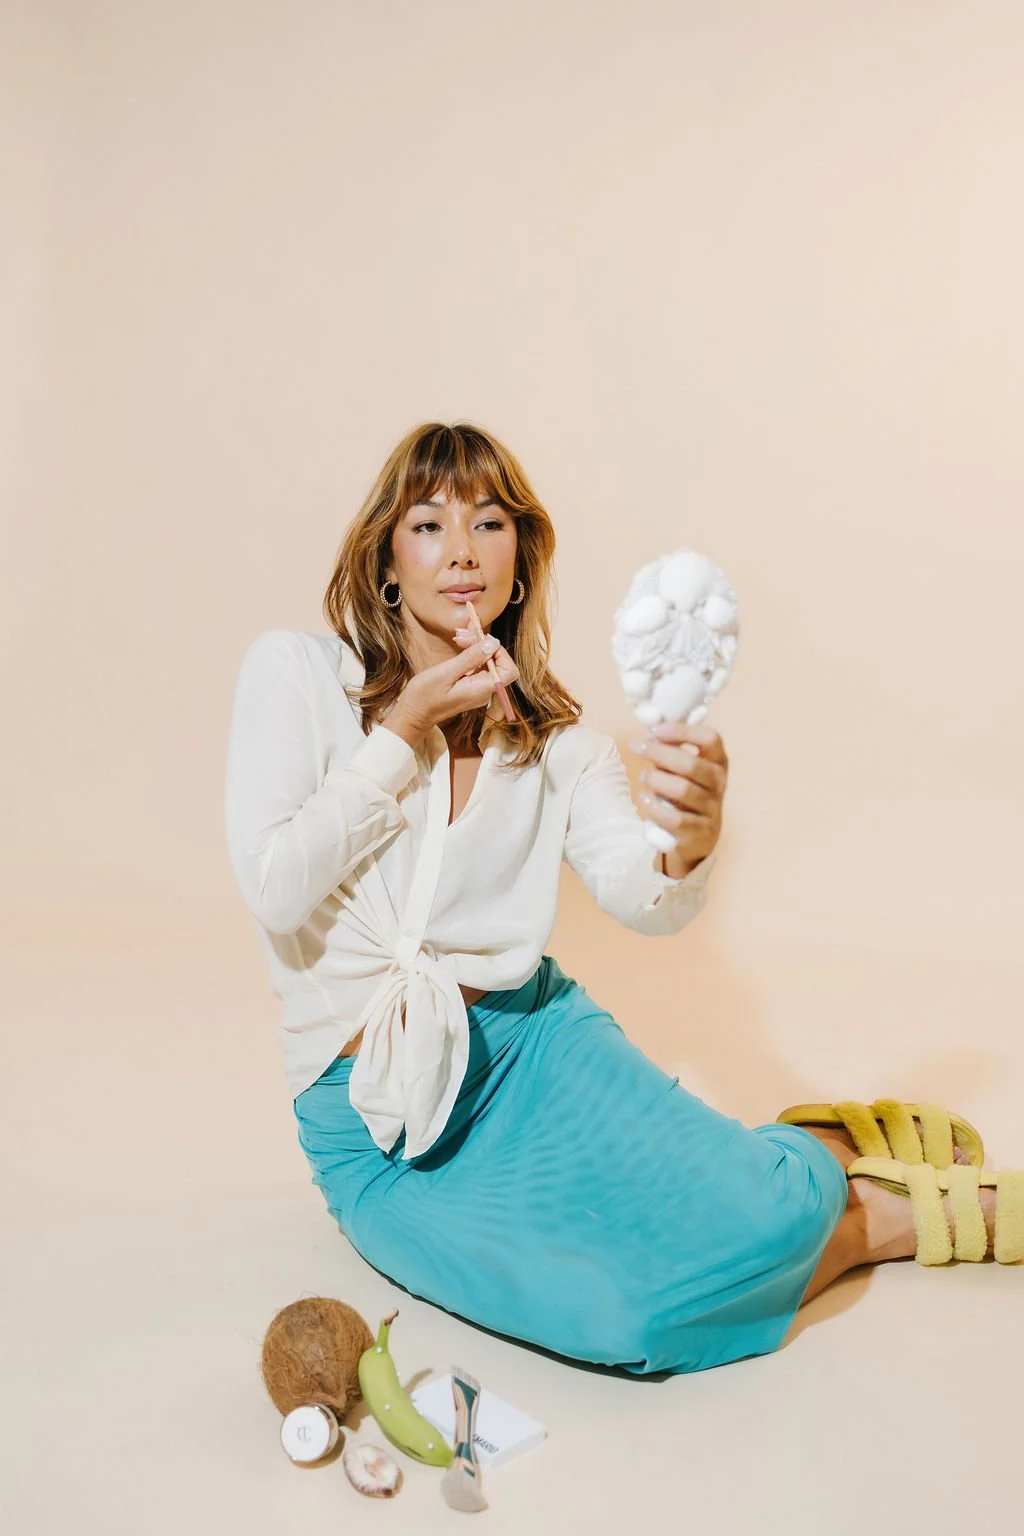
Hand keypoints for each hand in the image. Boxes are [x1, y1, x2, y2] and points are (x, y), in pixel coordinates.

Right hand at [396, 636, 518, 734]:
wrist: (412, 714)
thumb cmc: (425, 697)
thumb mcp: (446, 673)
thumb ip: (471, 658)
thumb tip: (492, 644)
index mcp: (483, 689)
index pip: (509, 669)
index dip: (499, 651)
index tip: (480, 639)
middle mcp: (484, 690)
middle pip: (498, 663)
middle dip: (485, 645)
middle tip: (463, 634)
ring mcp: (478, 689)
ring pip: (488, 662)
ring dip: (476, 646)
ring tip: (458, 637)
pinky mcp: (470, 686)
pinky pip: (478, 666)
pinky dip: (471, 653)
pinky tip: (459, 645)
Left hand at [629, 720, 727, 866]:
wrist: (698, 836)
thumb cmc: (685, 792)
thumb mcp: (682, 769)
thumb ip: (670, 748)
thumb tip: (649, 723)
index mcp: (718, 761)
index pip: (711, 739)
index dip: (683, 731)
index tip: (656, 730)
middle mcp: (720, 784)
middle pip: (691, 764)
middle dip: (659, 753)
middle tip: (636, 747)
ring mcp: (712, 809)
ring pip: (683, 790)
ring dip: (656, 780)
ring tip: (641, 776)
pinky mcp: (700, 832)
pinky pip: (676, 819)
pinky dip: (655, 808)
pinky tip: (644, 799)